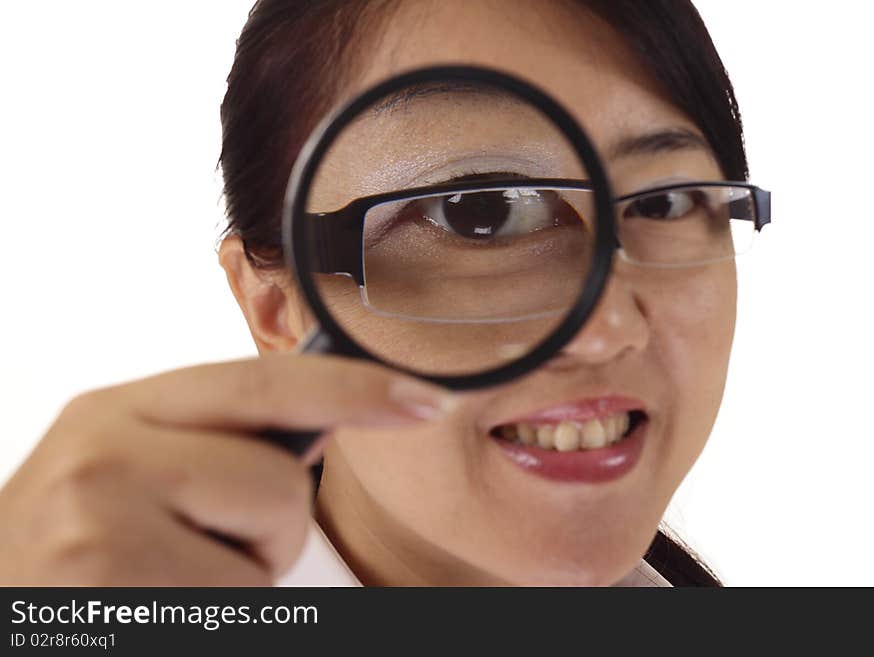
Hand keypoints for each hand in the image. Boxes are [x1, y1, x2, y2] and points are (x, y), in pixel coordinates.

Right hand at [0, 353, 452, 584]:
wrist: (5, 605)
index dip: (352, 389)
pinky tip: (155, 608)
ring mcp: (97, 528)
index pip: (260, 382)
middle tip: (193, 547)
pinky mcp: (109, 595)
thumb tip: (331, 413)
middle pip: (279, 479)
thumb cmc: (81, 546)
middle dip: (266, 527)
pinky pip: (239, 606)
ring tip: (166, 581)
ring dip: (239, 577)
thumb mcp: (131, 468)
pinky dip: (219, 615)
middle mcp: (101, 454)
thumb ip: (217, 437)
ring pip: (267, 548)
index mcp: (116, 410)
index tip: (425, 400)